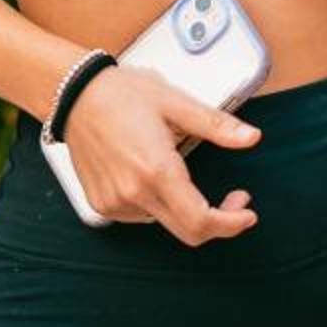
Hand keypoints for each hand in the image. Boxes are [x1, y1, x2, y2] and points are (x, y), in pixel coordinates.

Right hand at [57, 65, 261, 245]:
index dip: (231, 224)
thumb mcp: (175, 102)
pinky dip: (157, 204)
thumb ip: (216, 125)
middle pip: (187, 233)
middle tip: (233, 199)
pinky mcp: (102, 204)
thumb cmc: (122, 94)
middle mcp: (134, 193)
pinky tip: (153, 176)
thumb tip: (251, 137)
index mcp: (156, 169)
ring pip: (164, 223)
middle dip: (218, 222)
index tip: (246, 214)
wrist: (75, 95)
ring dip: (185, 209)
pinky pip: (140, 216)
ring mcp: (115, 203)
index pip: (201, 220)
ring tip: (182, 173)